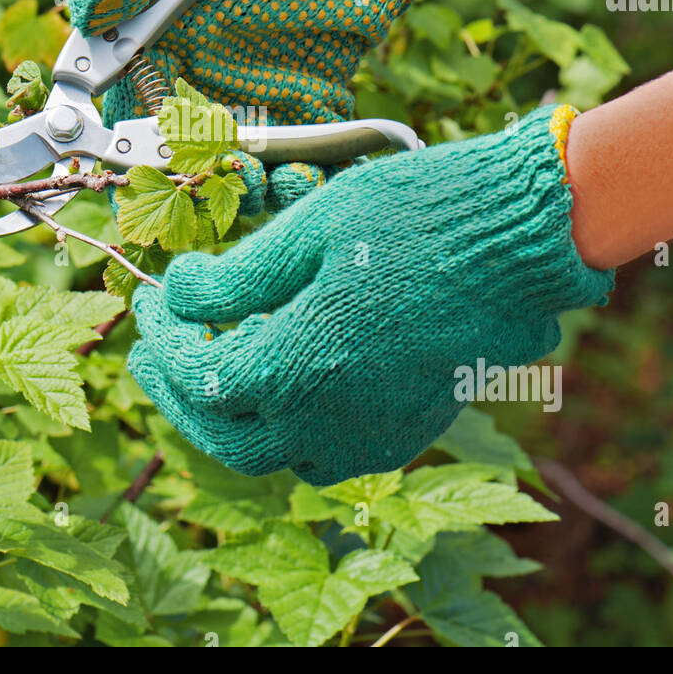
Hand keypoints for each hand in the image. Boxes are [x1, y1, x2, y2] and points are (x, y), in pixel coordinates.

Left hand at [128, 105, 614, 485]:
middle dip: (180, 397)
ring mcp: (378, 432)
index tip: (149, 304)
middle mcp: (334, 419)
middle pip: (228, 438)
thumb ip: (234, 277)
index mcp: (300, 367)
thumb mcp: (309, 229)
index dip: (163, 342)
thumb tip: (176, 294)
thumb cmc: (417, 216)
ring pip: (280, 457)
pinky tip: (286, 381)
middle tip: (154, 352)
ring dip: (234, 420)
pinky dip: (292, 427)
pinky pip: (333, 452)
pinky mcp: (412, 428)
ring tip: (213, 367)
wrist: (523, 237)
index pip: (200, 378)